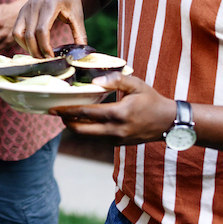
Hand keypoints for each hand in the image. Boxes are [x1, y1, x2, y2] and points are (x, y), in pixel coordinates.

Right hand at [12, 0, 88, 57]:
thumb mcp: (77, 14)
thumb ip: (79, 33)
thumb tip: (82, 52)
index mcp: (49, 5)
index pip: (42, 30)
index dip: (45, 47)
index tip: (52, 58)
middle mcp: (34, 7)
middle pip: (29, 35)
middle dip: (36, 52)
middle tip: (47, 61)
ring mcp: (25, 9)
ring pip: (18, 34)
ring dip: (27, 48)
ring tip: (39, 55)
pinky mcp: (21, 12)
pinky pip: (16, 30)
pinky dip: (22, 41)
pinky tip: (33, 47)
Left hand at [52, 72, 176, 145]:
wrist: (168, 122)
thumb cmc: (151, 100)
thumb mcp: (136, 84)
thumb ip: (115, 80)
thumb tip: (94, 81)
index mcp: (118, 114)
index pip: (86, 113)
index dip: (68, 111)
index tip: (54, 109)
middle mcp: (115, 130)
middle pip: (82, 130)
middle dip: (67, 121)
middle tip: (56, 113)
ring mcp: (117, 139)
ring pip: (89, 135)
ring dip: (77, 126)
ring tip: (68, 114)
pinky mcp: (119, 143)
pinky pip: (99, 136)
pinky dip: (89, 128)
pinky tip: (86, 119)